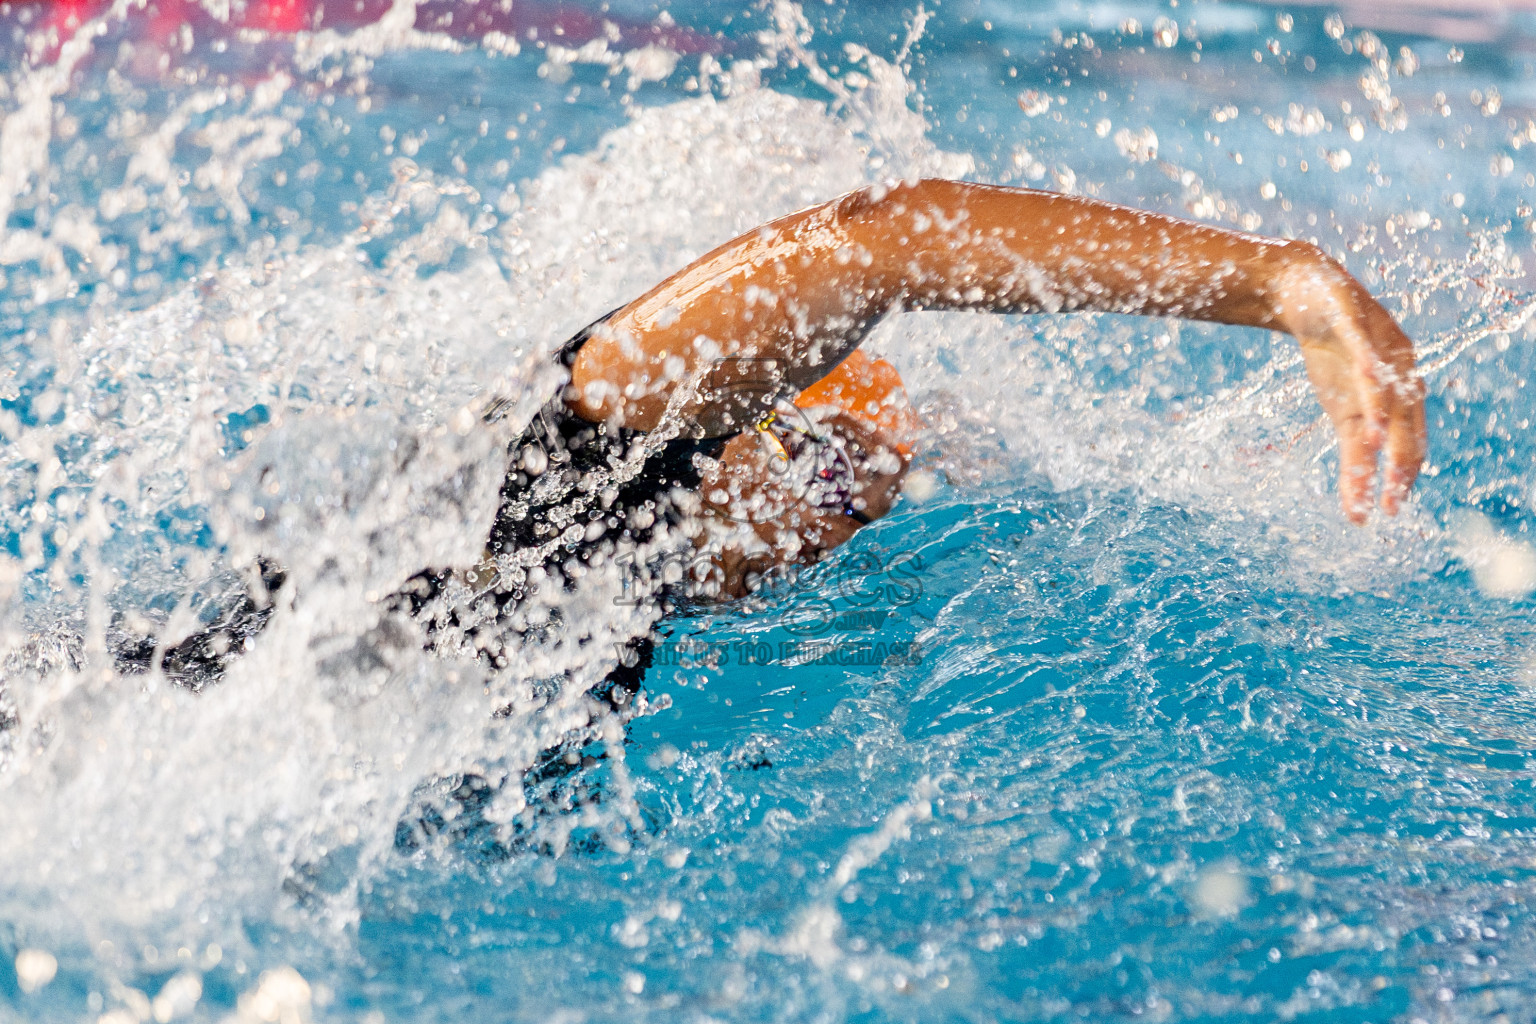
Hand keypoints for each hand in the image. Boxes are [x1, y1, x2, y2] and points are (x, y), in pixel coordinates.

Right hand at [1273, 247, 1426, 522]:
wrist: (1307, 292)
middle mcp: (1398, 373)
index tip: (1387, 512)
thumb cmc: (1331, 353)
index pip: (1409, 444)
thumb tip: (1359, 501)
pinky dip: (1366, 365)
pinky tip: (1366, 381)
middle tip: (1389, 501)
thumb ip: (1357, 446)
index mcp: (1400, 396)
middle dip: (1397, 463)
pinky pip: (1362, 347)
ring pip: (1385, 388)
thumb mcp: (1343, 408)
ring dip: (1382, 415)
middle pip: (1404, 422)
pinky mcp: (1351, 321)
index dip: (1401, 477)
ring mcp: (1377, 347)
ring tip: (1377, 444)